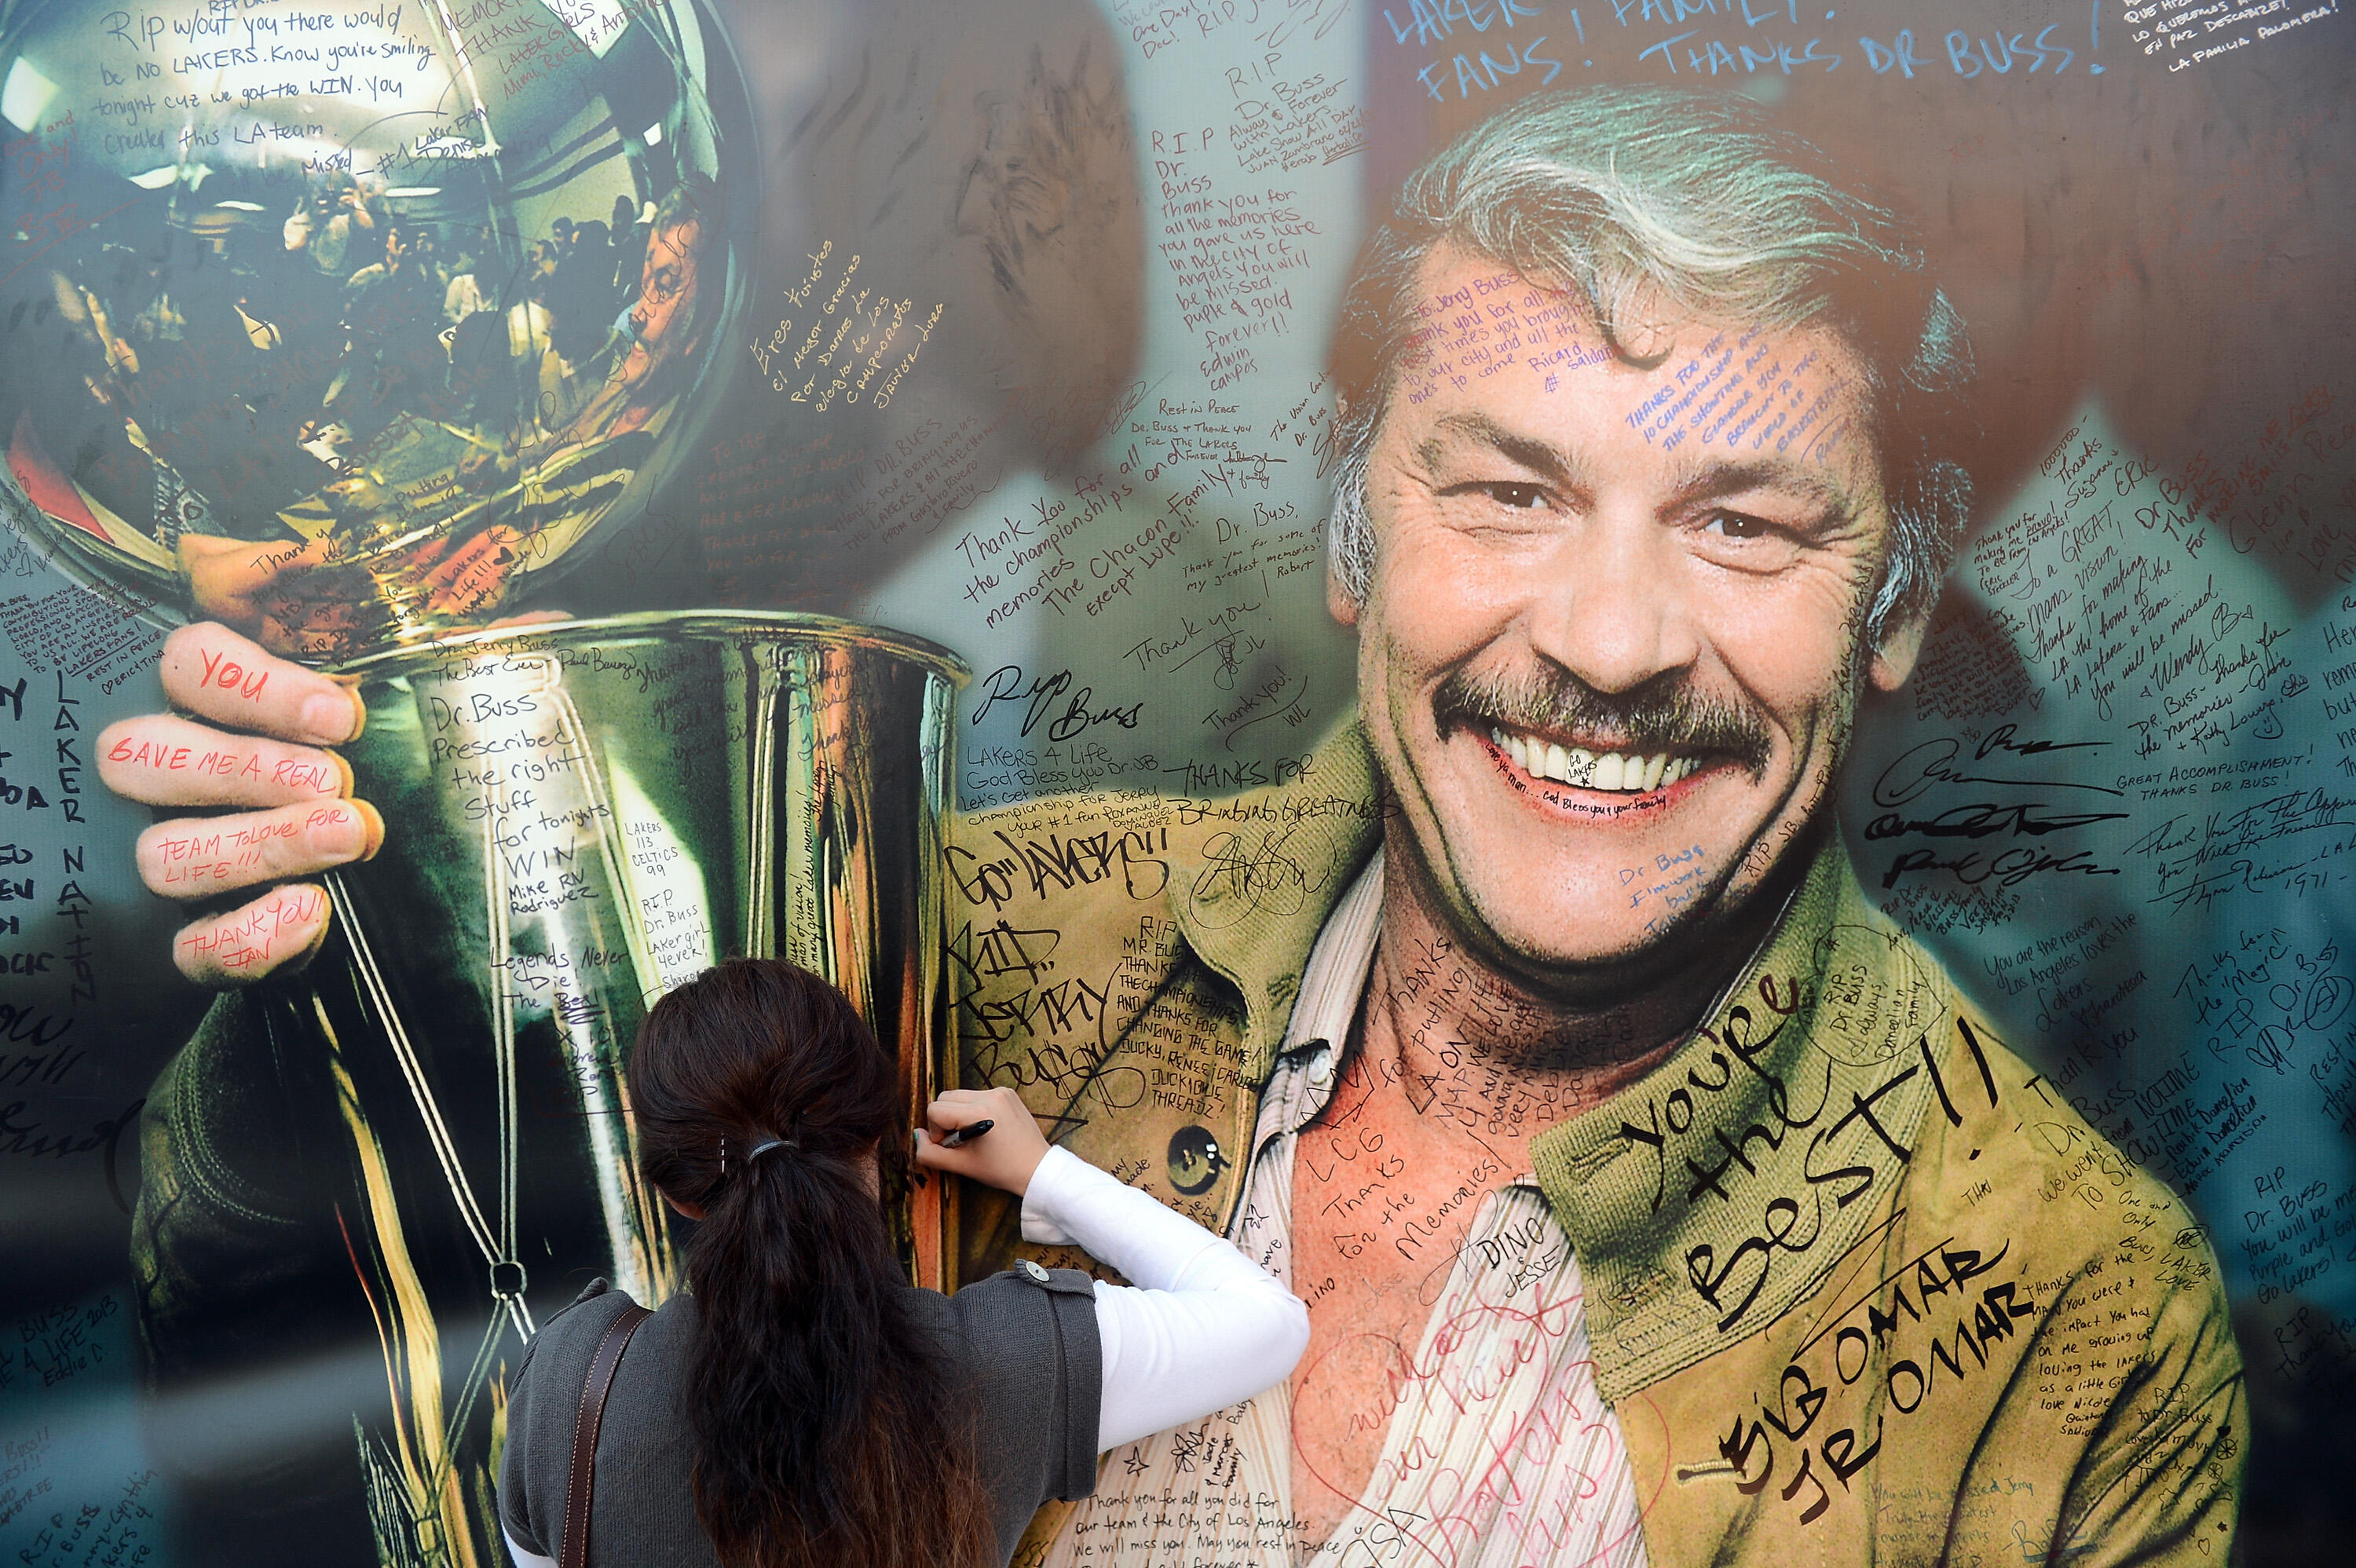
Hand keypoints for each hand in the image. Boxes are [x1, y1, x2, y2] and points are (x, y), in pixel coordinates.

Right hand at [97, 623, 376, 985]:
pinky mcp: (179, 946)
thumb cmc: (337, 788)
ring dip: (263, 843)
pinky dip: (251, 935)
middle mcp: (151, 783)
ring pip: (162, 853)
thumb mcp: (338, 731)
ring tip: (347, 834)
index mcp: (190, 708)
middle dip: (243, 767)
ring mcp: (156, 864)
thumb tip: (353, 674)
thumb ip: (333, 692)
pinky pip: (191, 950)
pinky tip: (310, 909)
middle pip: (138, 755)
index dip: (253, 686)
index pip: (184, 663)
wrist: (338, 895)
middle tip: (330, 782)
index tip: (337, 719)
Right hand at [914, 1086, 1048, 1196]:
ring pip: (959, 1095)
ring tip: (973, 1135)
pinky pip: (976, 1095)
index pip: (935, 1110)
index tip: (952, 1147)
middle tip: (960, 1141)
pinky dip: (973, 1109)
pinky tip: (986, 1128)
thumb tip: (917, 1135)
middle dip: (945, 1120)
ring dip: (958, 1114)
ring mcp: (1001, 1091)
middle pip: (945, 1098)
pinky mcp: (1007, 1092)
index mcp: (979, 1112)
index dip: (937, 1131)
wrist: (1037, 1168)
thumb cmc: (1001, 1170)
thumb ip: (931, 1154)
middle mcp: (990, 1095)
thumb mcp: (962, 1166)